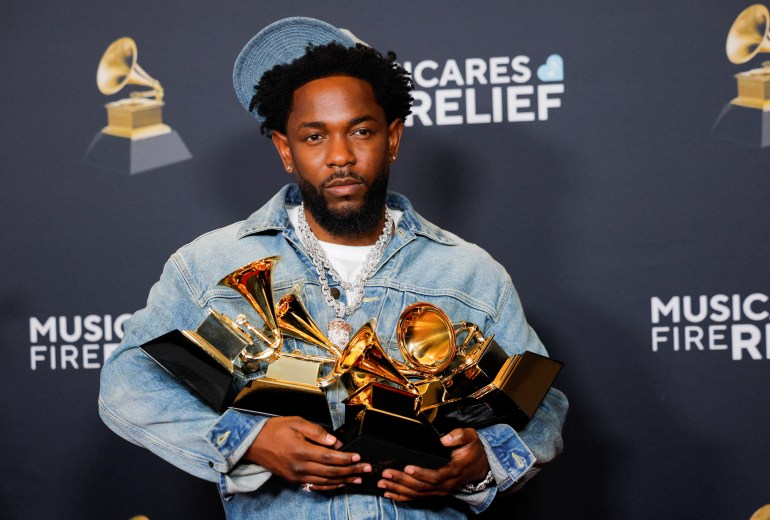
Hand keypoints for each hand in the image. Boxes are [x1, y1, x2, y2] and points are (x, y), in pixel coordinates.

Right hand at [245, 416, 370, 490]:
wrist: (254, 443)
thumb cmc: (275, 430)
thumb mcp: (296, 423)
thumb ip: (316, 432)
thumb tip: (334, 441)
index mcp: (301, 451)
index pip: (330, 458)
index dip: (346, 459)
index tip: (359, 457)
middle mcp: (300, 467)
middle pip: (331, 472)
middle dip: (351, 470)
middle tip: (366, 469)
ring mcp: (297, 476)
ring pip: (325, 481)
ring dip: (343, 480)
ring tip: (358, 478)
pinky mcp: (294, 480)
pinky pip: (315, 485)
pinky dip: (329, 486)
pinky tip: (339, 483)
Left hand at [377, 428, 490, 500]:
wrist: (480, 466)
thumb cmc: (473, 450)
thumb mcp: (470, 437)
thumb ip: (458, 436)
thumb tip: (444, 439)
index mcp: (453, 470)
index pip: (435, 476)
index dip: (420, 473)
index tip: (407, 467)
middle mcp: (446, 484)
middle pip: (421, 487)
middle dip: (402, 481)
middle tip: (386, 473)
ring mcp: (440, 490)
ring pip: (417, 494)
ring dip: (398, 490)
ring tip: (382, 484)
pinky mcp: (435, 492)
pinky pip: (417, 498)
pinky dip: (402, 497)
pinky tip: (390, 494)